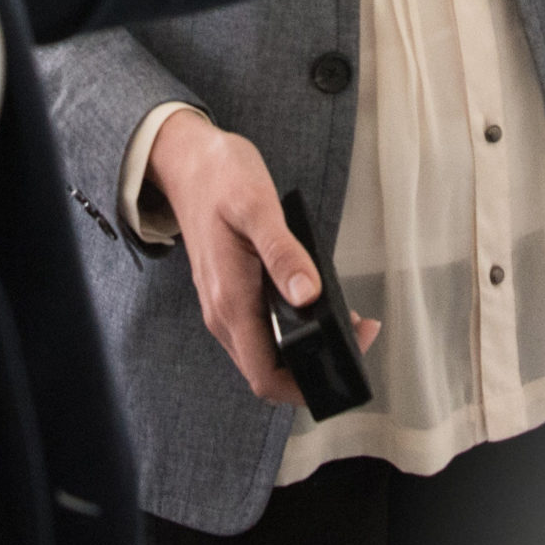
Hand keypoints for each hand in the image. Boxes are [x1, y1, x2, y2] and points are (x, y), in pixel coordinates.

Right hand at [143, 109, 380, 407]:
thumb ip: (283, 253)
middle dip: (315, 367)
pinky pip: (261, 330)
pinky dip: (293, 328)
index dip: (306, 384)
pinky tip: (317, 301)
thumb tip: (308, 295)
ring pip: (266, 353)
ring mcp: (224, 306)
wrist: (185, 160)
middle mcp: (223, 313)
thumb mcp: (256, 205)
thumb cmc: (219, 177)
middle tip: (359, 332)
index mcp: (230, 300)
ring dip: (305, 349)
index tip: (346, 358)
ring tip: (347, 319)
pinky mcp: (230, 294)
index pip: (265, 376)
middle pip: (268, 372)